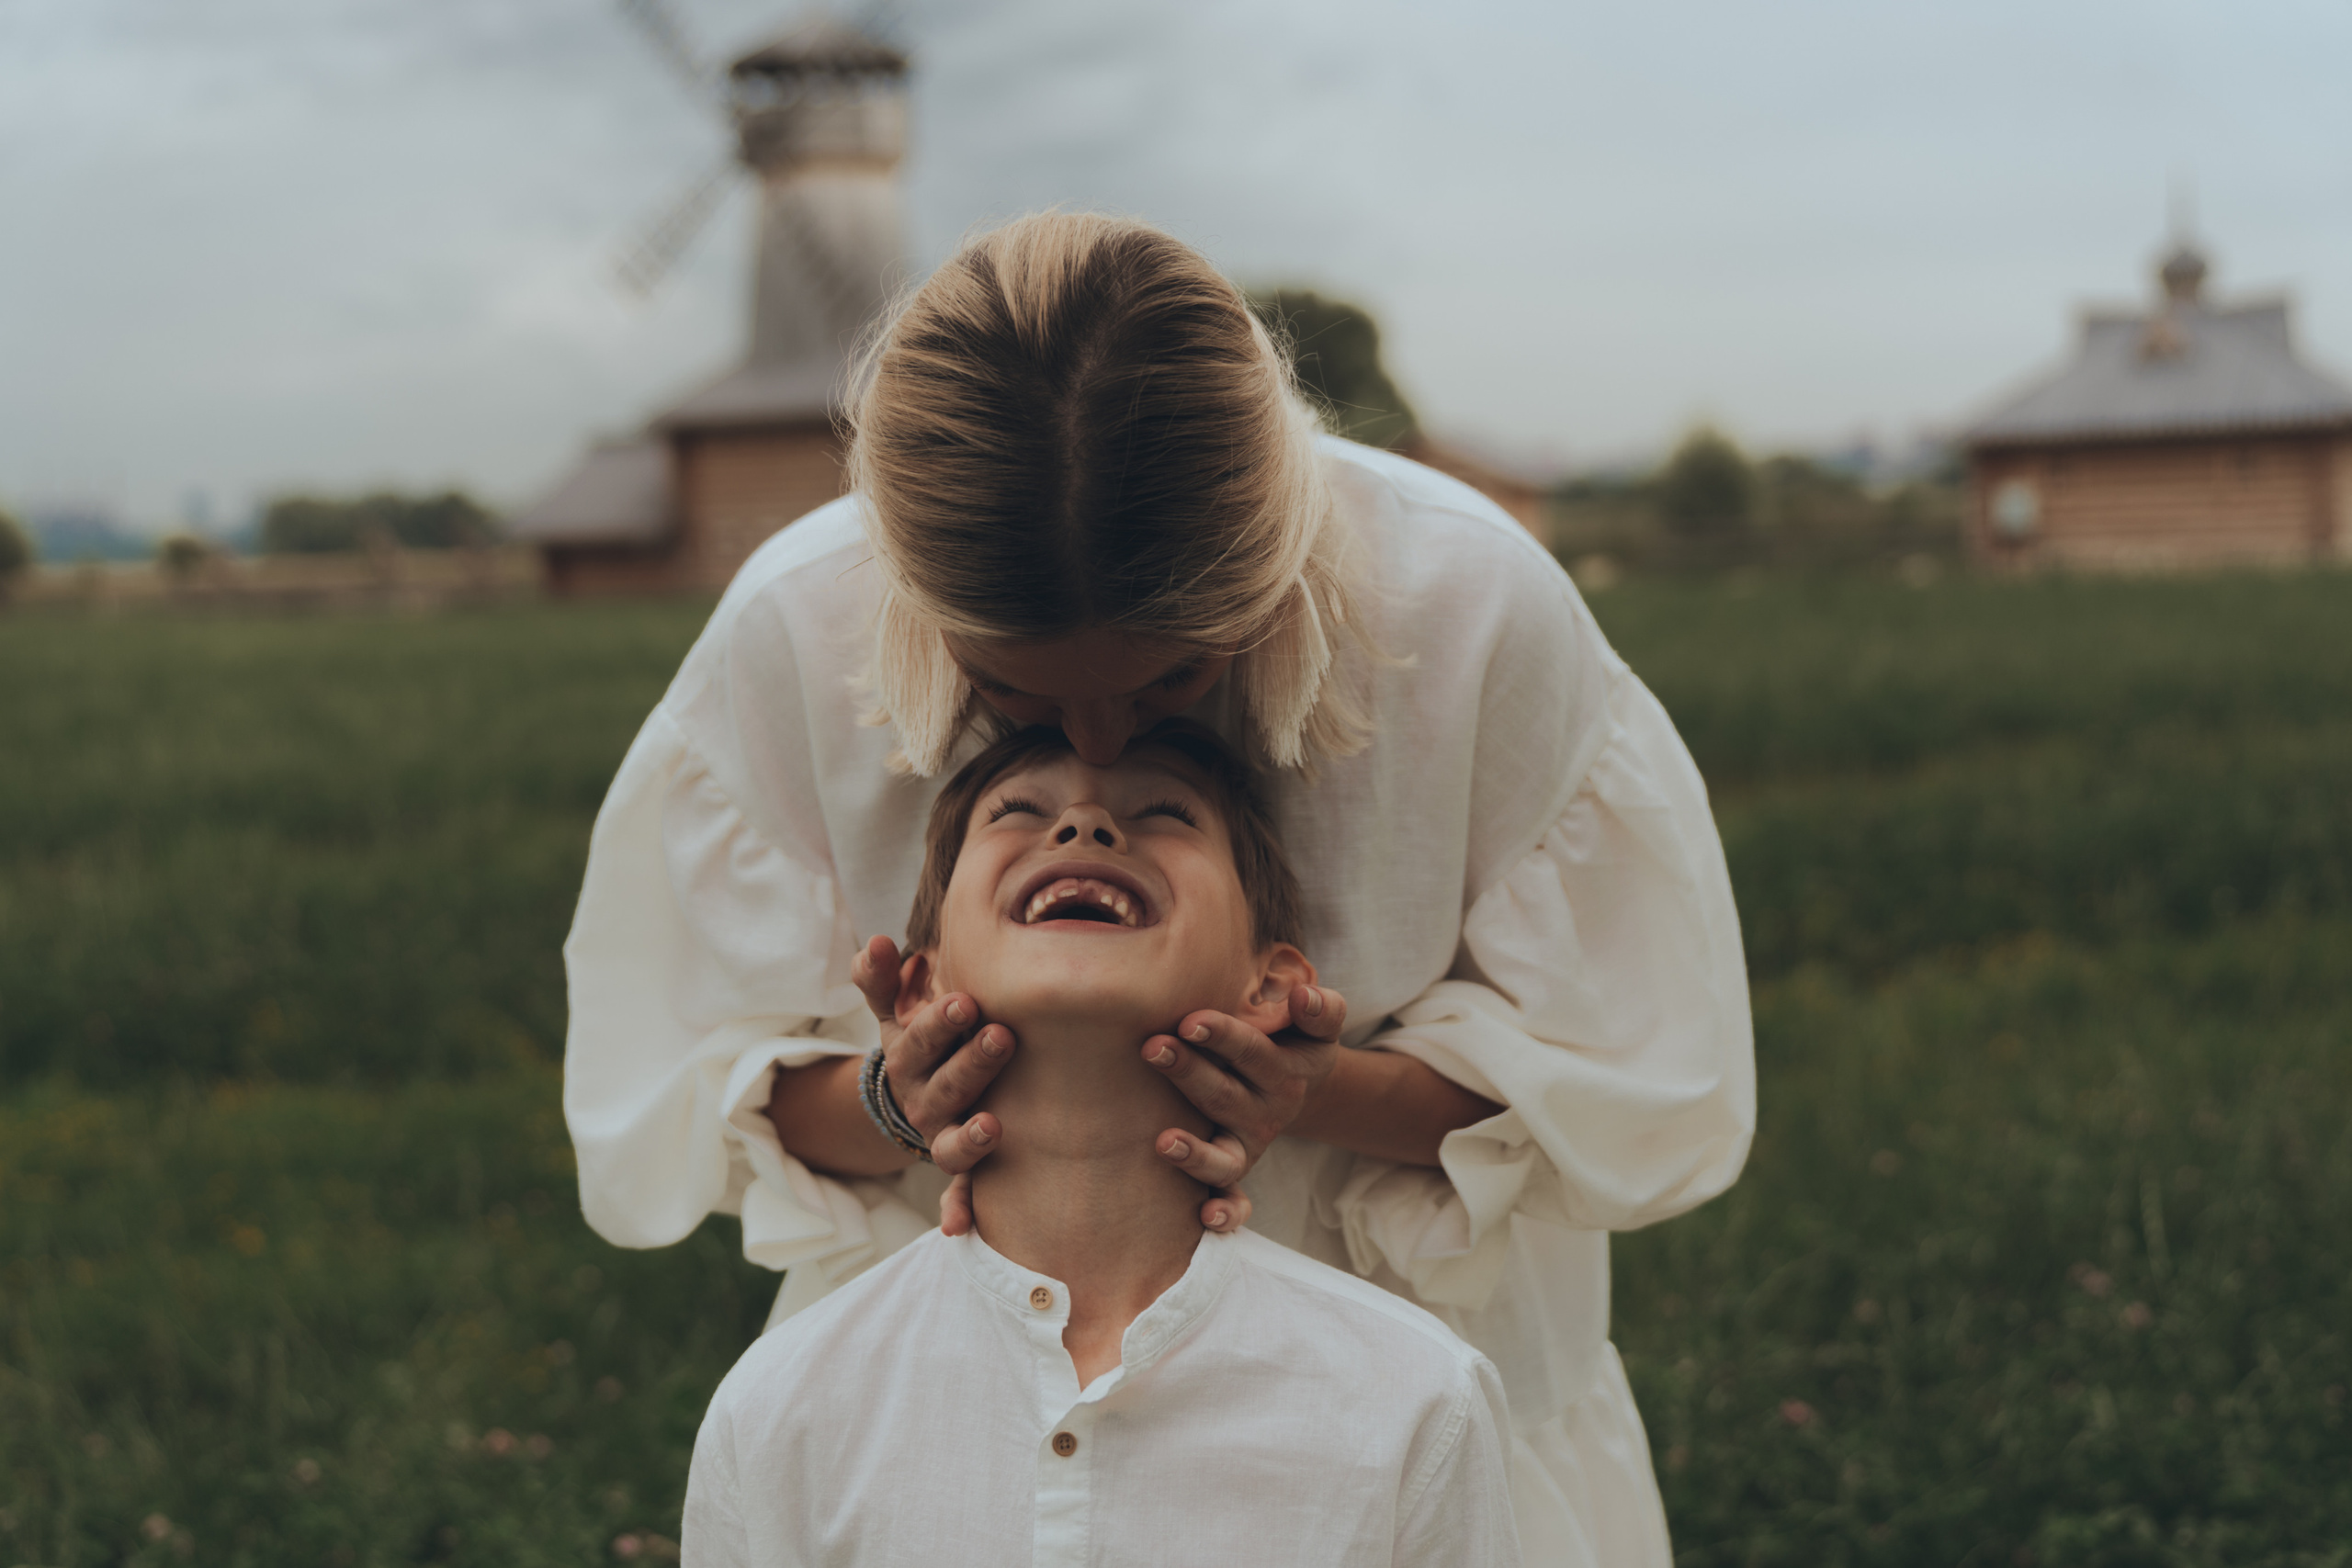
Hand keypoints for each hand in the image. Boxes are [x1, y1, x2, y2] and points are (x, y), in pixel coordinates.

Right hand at [852, 935, 1014, 1213]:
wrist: (913, 1096)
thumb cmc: (921, 1042)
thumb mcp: (894, 1011)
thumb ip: (880, 978)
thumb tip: (875, 942)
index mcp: (909, 1059)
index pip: (922, 1039)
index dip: (939, 1023)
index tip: (965, 1000)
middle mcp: (923, 1102)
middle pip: (947, 1085)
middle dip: (972, 1062)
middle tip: (1000, 1035)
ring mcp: (941, 1137)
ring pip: (953, 1143)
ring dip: (972, 1137)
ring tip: (994, 1125)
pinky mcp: (962, 1168)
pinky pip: (959, 1194)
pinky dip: (958, 1211)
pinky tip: (959, 1227)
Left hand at [1142, 983, 1346, 1232]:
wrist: (1298, 1084)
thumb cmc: (1293, 1041)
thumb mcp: (1318, 1027)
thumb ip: (1320, 1010)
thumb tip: (1302, 997)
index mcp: (1285, 1073)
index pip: (1253, 1052)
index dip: (1223, 1036)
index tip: (1190, 1020)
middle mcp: (1266, 1114)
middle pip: (1223, 1095)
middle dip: (1188, 1072)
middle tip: (1153, 1048)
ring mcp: (1249, 1146)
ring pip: (1222, 1157)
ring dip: (1194, 1153)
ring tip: (1164, 1142)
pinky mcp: (1235, 1172)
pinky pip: (1234, 1201)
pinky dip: (1224, 1213)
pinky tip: (1205, 1218)